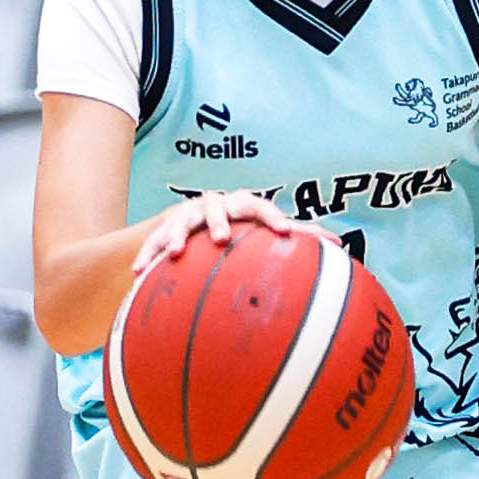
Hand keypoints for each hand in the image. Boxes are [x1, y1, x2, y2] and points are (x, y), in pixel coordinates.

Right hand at [130, 189, 300, 277]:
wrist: (199, 220)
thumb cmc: (243, 228)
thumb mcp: (264, 229)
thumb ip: (298, 234)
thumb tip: (340, 244)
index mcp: (242, 206)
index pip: (260, 206)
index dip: (272, 216)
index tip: (283, 231)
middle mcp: (215, 206)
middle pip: (217, 208)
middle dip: (218, 221)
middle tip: (221, 238)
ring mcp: (187, 215)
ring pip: (181, 222)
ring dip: (177, 236)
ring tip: (174, 253)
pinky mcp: (164, 228)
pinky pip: (153, 241)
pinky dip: (147, 254)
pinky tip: (138, 271)